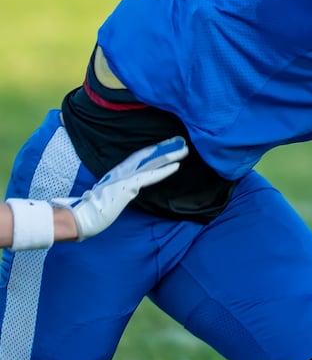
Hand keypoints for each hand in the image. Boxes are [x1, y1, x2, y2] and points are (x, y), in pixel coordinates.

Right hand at [56, 137, 187, 239]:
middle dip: (164, 149)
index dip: (152, 153)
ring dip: (169, 156)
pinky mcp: (128, 185)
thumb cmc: (89, 212)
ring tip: (184, 149)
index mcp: (116, 175)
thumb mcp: (105, 198)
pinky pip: (150, 176)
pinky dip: (163, 170)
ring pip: (152, 163)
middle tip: (180, 141)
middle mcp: (122, 173)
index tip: (164, 147)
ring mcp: (125, 178)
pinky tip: (176, 166)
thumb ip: (114, 192)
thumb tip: (122, 193)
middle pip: (147, 157)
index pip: (138, 160)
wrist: (80, 217)